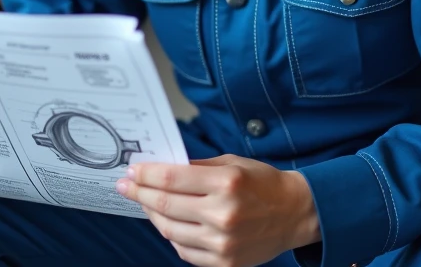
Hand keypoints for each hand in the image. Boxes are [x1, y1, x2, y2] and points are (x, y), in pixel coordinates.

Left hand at [115, 154, 320, 266]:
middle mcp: (223, 213)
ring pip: (170, 230)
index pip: (171, 179)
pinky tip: (168, 223)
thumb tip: (159, 168)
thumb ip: (196, 167)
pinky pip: (185, 251)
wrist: (294, 213)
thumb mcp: (231, 163)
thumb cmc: (263, 183)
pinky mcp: (224, 262)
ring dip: (152, 215)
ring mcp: (223, 242)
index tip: (131, 171)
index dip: (145, 175)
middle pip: (165, 205)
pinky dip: (172, 236)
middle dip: (139, 193)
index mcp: (226, 183)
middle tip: (126, 186)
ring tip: (146, 204)